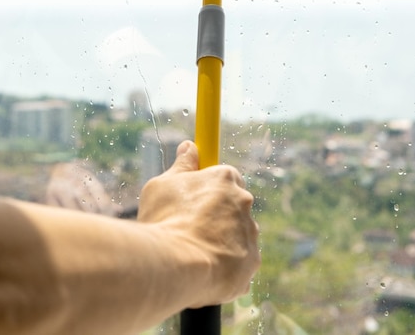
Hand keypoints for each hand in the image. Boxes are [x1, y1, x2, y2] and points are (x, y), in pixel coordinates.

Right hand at [137, 140, 259, 306]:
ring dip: (221, 240)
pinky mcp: (252, 262)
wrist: (172, 266)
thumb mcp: (162, 185)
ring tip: (193, 250)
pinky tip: (204, 268)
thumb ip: (182, 165)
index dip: (208, 188)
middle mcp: (244, 201)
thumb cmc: (164, 220)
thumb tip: (189, 147)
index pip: (224, 177)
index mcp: (225, 177)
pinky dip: (225, 264)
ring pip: (237, 234)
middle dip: (216, 215)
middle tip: (189, 227)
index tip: (195, 198)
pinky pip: (240, 261)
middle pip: (233, 205)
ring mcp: (250, 232)